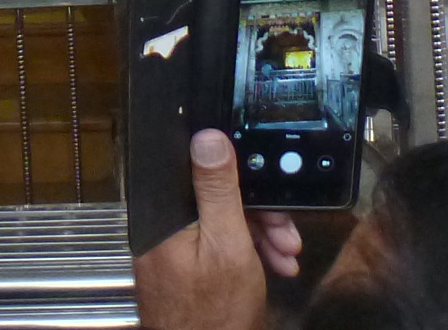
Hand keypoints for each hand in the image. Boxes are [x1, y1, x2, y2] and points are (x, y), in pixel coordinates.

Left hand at [132, 129, 297, 329]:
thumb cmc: (215, 314)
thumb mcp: (227, 245)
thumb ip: (217, 190)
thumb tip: (208, 136)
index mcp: (162, 214)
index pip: (200, 172)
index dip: (239, 176)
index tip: (268, 189)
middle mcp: (161, 227)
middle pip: (214, 198)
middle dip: (259, 213)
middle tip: (286, 234)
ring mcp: (172, 248)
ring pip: (221, 222)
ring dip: (260, 235)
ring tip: (286, 256)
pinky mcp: (184, 267)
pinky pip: (217, 245)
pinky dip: (247, 253)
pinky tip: (273, 265)